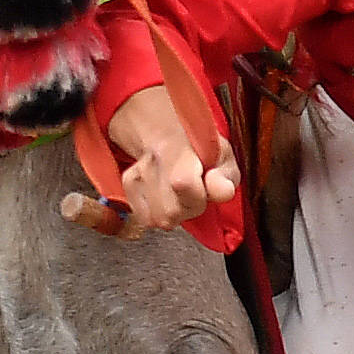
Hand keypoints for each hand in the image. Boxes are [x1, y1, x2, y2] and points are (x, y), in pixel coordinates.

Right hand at [78, 84, 239, 234]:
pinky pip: (146, 219)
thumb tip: (221, 191)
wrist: (168, 134)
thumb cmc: (200, 149)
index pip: (182, 182)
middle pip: (170, 213)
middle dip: (189, 209)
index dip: (197, 196)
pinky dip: (159, 213)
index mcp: (178, 148)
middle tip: (195, 192)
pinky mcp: (127, 185)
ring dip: (174, 213)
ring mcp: (136, 173)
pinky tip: (166, 197)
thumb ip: (227, 177)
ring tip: (181, 195)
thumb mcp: (224, 158)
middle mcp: (152, 160)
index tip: (205, 185)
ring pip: (157, 219)